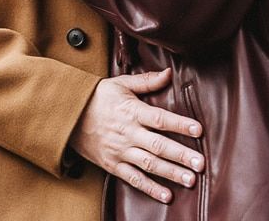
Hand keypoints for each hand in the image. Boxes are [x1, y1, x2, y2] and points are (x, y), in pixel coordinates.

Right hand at [71, 70, 204, 203]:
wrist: (68, 114)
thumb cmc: (97, 96)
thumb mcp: (120, 84)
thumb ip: (146, 81)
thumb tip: (168, 73)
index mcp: (131, 110)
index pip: (159, 118)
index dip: (179, 123)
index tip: (198, 129)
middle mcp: (127, 132)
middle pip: (158, 145)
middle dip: (181, 155)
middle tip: (200, 164)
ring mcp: (120, 150)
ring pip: (149, 164)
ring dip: (171, 173)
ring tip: (190, 180)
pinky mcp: (113, 164)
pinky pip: (133, 178)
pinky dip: (150, 188)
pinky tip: (166, 195)